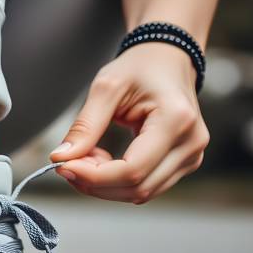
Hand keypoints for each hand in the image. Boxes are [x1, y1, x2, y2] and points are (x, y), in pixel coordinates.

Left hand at [50, 43, 209, 203]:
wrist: (168, 60)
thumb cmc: (140, 67)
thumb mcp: (107, 86)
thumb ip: (85, 126)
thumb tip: (61, 159)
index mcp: (177, 120)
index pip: (132, 170)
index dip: (94, 177)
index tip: (62, 166)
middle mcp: (191, 143)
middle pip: (137, 188)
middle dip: (95, 182)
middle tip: (68, 162)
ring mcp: (192, 157)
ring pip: (140, 193)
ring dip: (105, 184)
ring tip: (86, 156)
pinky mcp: (184, 164)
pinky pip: (145, 186)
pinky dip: (116, 181)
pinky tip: (102, 161)